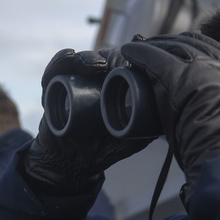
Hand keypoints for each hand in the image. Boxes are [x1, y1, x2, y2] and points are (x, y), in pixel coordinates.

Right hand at [23, 47, 155, 193]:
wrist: (73, 163)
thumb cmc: (104, 149)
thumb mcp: (131, 138)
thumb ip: (148, 128)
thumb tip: (167, 113)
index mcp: (115, 86)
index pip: (124, 63)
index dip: (131, 56)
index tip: (138, 56)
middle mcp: (94, 80)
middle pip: (103, 57)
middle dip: (112, 56)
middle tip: (120, 63)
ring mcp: (73, 82)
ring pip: (80, 60)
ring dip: (88, 57)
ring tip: (97, 65)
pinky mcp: (53, 88)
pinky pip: (55, 69)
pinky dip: (60, 61)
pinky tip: (69, 57)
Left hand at [120, 32, 219, 203]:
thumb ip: (217, 101)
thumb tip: (203, 108)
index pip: (205, 46)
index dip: (185, 44)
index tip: (173, 47)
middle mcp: (215, 61)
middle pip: (185, 42)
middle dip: (166, 43)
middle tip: (150, 47)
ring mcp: (194, 65)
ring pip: (168, 47)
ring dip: (151, 46)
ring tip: (137, 50)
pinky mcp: (173, 73)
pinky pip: (151, 56)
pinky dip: (138, 53)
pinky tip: (128, 51)